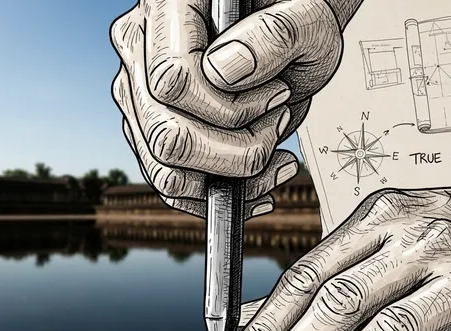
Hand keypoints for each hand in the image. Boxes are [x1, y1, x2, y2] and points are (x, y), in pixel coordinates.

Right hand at [110, 0, 346, 217]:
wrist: (291, 27)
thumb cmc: (299, 13)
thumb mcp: (310, 15)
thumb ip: (275, 34)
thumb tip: (222, 72)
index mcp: (169, 5)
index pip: (174, 81)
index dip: (230, 109)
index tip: (278, 99)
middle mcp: (141, 48)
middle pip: (164, 134)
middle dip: (233, 153)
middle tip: (278, 128)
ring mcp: (139, 90)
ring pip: (163, 169)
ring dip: (228, 180)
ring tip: (274, 159)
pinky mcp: (150, 124)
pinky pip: (170, 180)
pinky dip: (216, 193)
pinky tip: (256, 184)